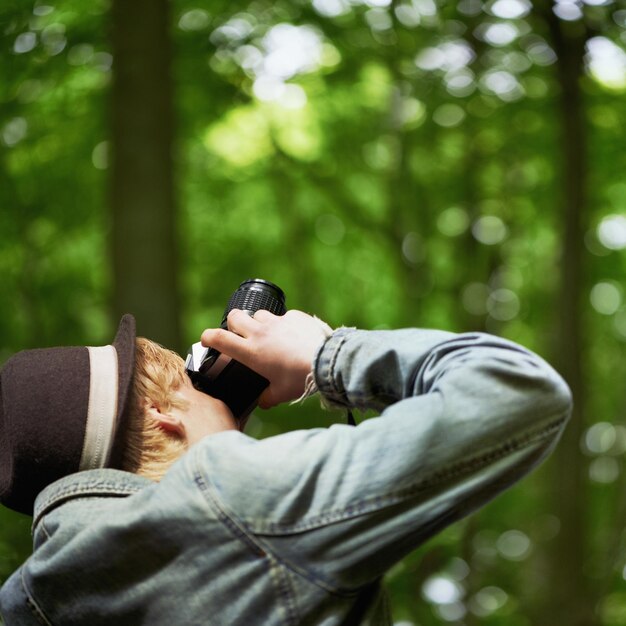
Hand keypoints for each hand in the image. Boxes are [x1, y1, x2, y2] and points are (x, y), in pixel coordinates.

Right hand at [200, 309, 331, 408]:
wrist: (326, 361)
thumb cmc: (301, 378)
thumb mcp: (281, 394)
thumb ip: (267, 398)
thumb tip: (263, 402)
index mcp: (251, 352)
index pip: (218, 338)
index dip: (207, 337)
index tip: (206, 341)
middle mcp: (260, 333)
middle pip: (234, 317)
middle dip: (232, 324)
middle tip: (238, 335)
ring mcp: (277, 322)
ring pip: (258, 314)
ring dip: (258, 323)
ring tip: (267, 335)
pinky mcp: (294, 316)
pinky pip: (283, 316)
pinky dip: (284, 324)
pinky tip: (292, 335)